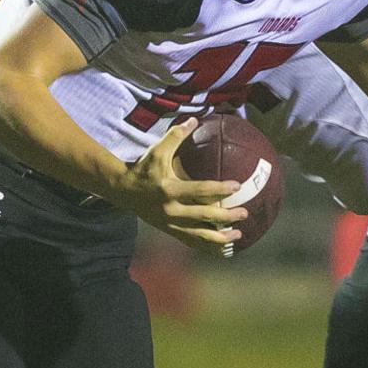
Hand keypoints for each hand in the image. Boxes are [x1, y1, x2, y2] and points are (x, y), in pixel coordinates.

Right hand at [114, 118, 246, 255]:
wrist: (123, 190)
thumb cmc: (142, 169)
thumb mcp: (156, 151)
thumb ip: (175, 136)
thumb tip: (193, 119)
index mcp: (169, 189)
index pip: (199, 191)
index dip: (220, 189)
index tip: (237, 186)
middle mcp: (170, 209)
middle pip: (203, 216)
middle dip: (226, 216)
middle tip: (244, 213)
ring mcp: (170, 223)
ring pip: (198, 234)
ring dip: (220, 237)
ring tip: (237, 235)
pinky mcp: (169, 230)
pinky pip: (191, 241)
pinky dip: (207, 246)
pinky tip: (223, 247)